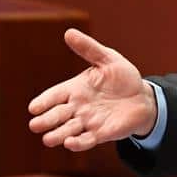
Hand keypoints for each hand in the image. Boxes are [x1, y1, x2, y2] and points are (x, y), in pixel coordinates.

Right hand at [28, 28, 157, 151]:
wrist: (143, 96)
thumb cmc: (122, 77)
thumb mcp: (107, 59)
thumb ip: (88, 48)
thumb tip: (69, 32)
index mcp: (75, 89)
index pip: (54, 96)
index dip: (44, 102)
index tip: (34, 108)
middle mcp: (77, 107)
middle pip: (57, 115)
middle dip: (46, 121)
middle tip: (36, 125)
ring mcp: (88, 121)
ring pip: (68, 130)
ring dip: (58, 135)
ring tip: (48, 139)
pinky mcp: (101, 133)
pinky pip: (87, 140)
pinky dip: (78, 143)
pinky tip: (71, 143)